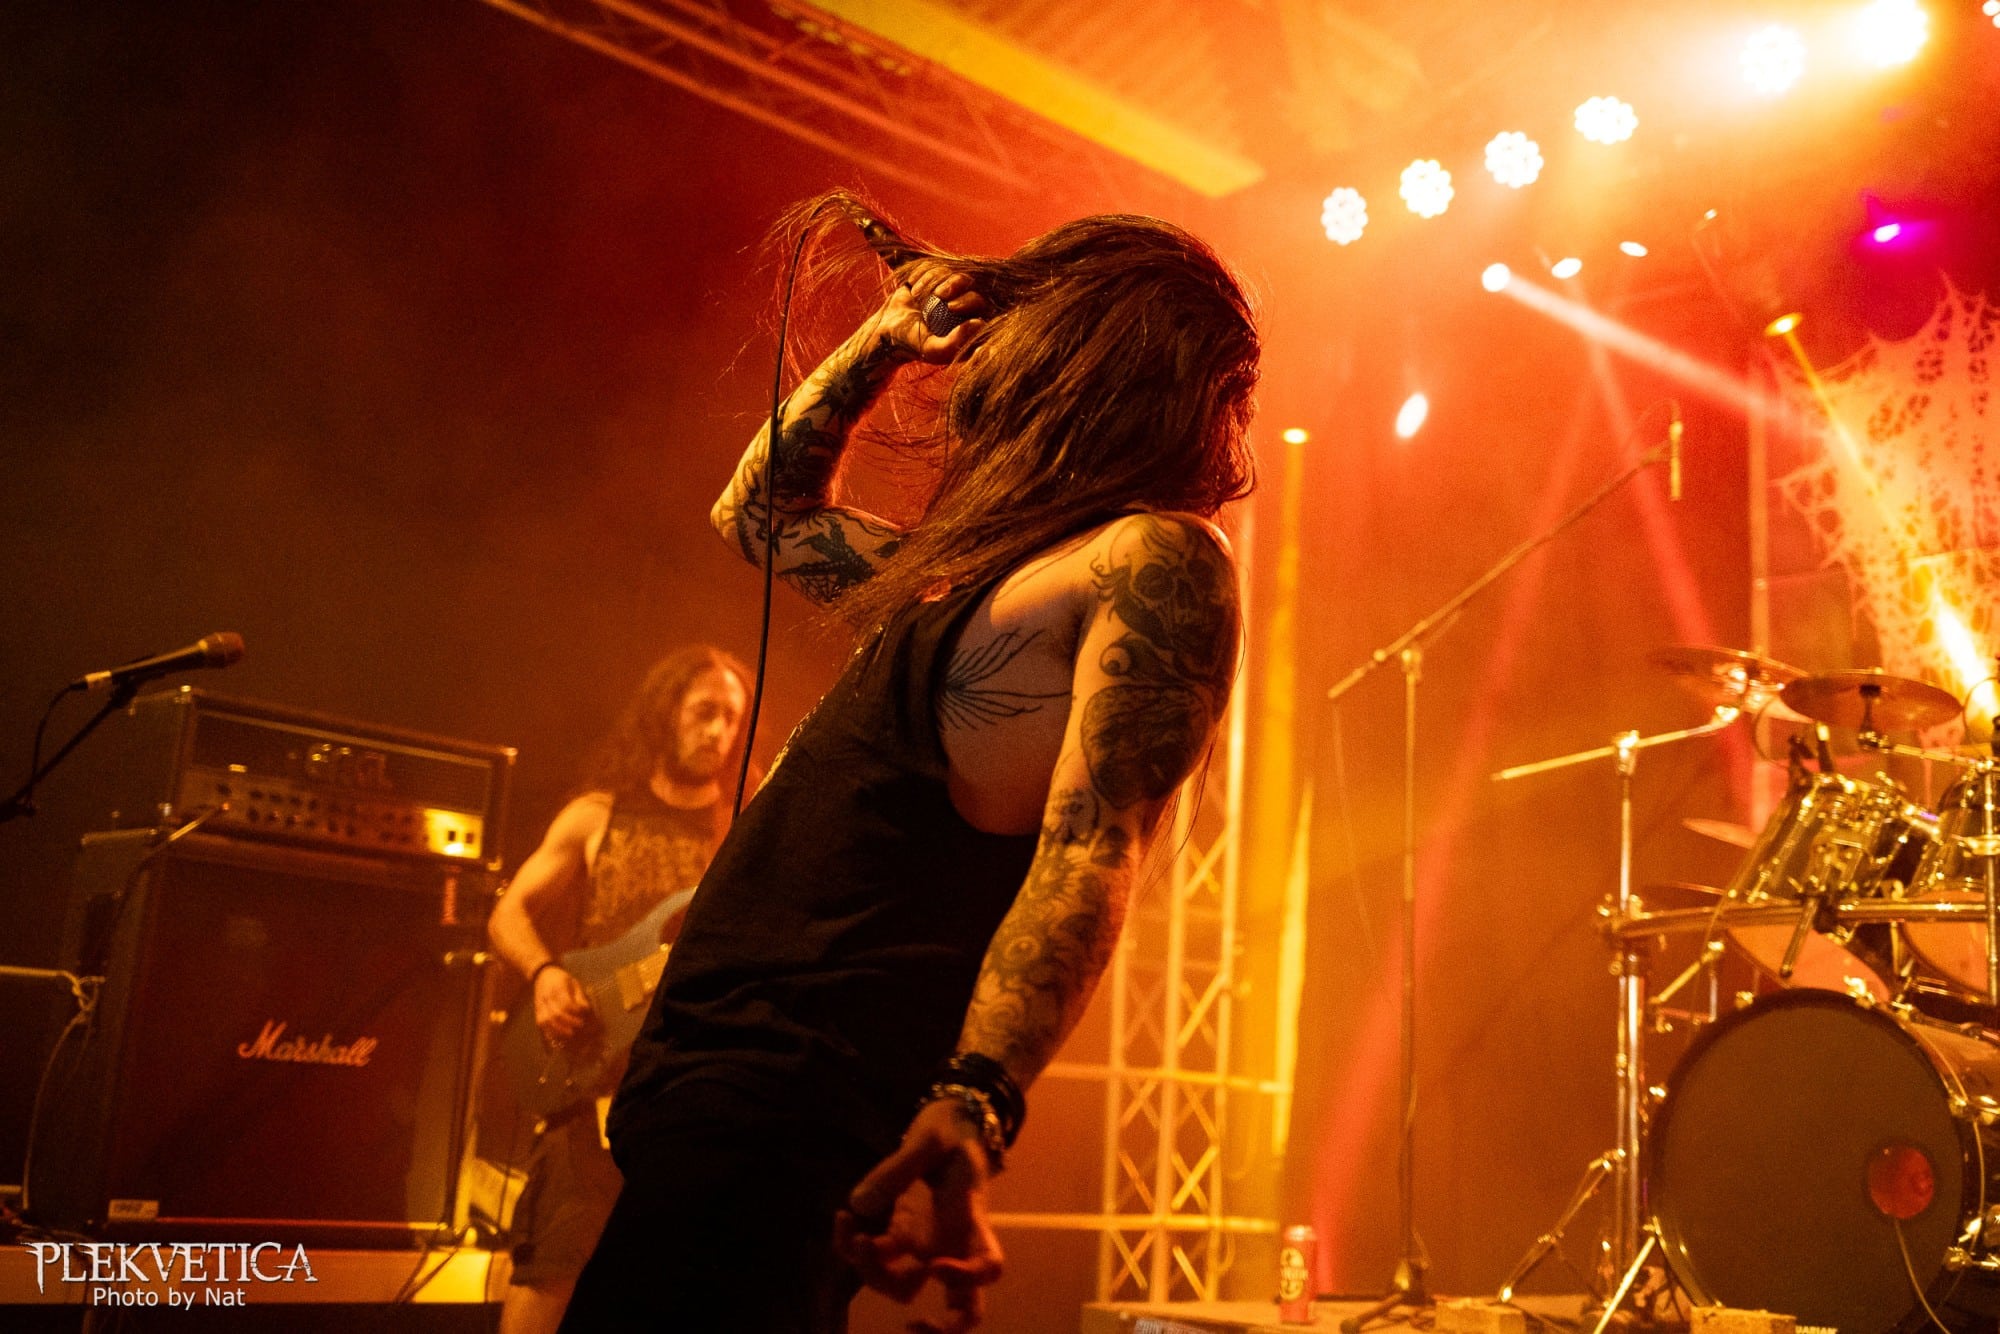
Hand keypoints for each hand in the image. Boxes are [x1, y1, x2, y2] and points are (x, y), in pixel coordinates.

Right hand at [532, 965, 594, 1045]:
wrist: (543, 976)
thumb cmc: (563, 980)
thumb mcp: (574, 984)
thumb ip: (580, 998)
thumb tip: (587, 1012)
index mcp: (558, 988)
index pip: (566, 1004)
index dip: (575, 1014)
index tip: (584, 1018)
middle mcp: (547, 998)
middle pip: (556, 1015)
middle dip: (569, 1024)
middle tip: (581, 1028)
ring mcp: (540, 1006)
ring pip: (547, 1022)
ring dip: (560, 1031)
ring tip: (572, 1035)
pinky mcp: (537, 1013)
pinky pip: (542, 1025)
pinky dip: (552, 1033)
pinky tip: (561, 1037)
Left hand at [834, 1098, 1004, 1332]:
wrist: (950, 1125)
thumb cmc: (951, 1131)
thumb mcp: (929, 1139)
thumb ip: (899, 1167)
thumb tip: (860, 1205)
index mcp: (972, 1221)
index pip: (987, 1265)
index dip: (967, 1278)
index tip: (937, 1268)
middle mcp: (953, 1244)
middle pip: (960, 1307)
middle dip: (937, 1325)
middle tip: (907, 1317)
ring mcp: (927, 1245)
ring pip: (907, 1288)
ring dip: (876, 1276)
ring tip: (853, 1236)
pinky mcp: (901, 1236)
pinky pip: (877, 1259)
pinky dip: (854, 1250)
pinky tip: (844, 1220)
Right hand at [872, 265, 988, 366]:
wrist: (887, 331)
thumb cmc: (913, 344)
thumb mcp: (934, 350)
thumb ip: (956, 342)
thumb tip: (980, 323)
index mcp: (967, 322)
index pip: (980, 302)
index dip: (967, 300)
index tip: (950, 308)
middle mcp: (959, 302)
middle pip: (966, 280)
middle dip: (951, 285)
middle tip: (937, 296)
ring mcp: (944, 288)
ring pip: (947, 271)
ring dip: (930, 282)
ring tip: (917, 297)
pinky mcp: (931, 277)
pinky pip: (931, 265)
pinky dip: (920, 275)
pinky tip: (913, 290)